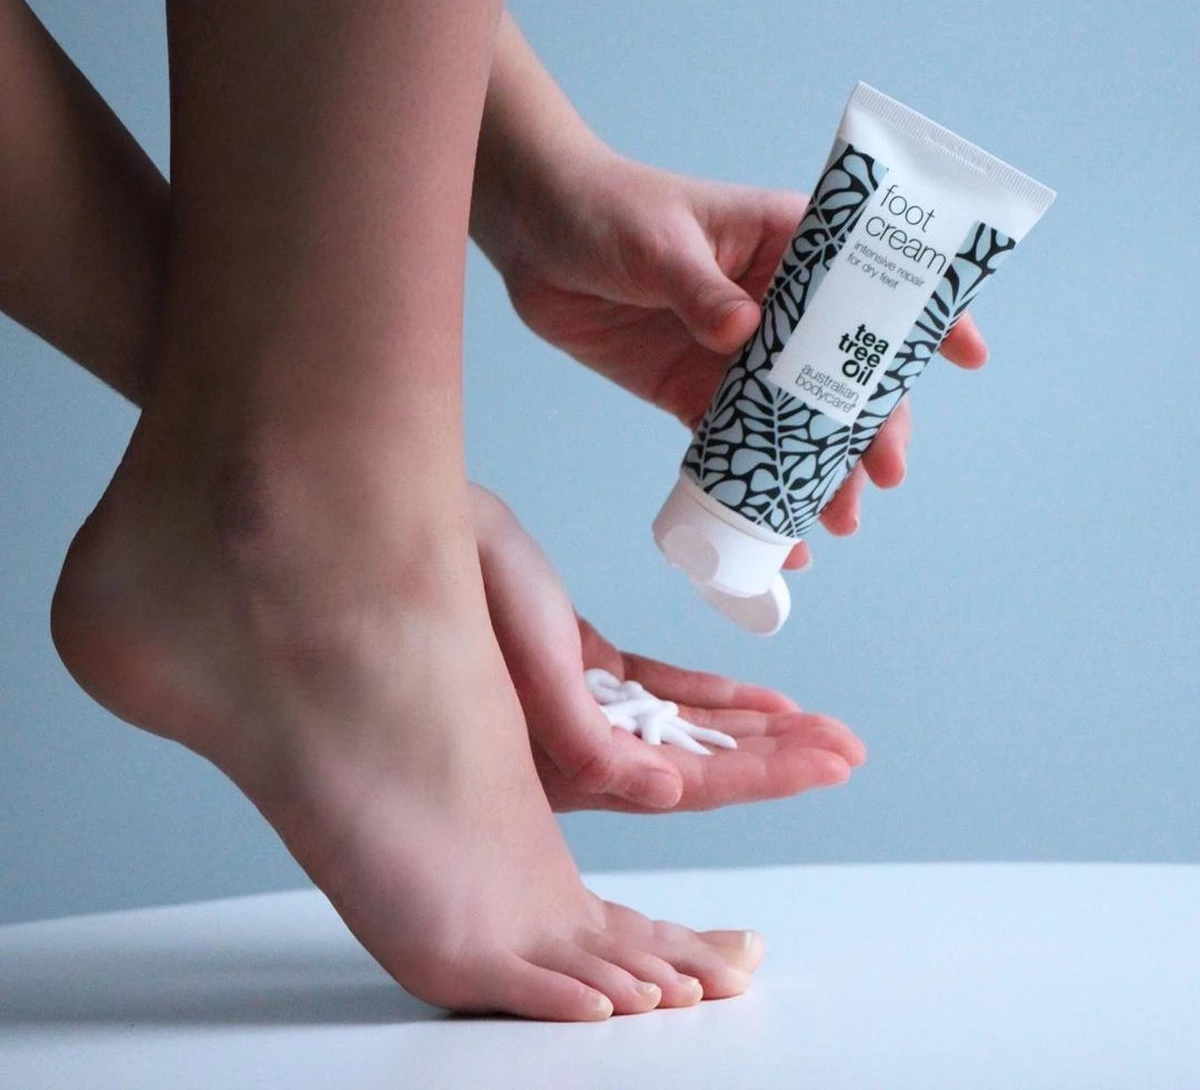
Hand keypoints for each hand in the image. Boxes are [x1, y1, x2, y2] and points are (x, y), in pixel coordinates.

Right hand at [470, 484, 865, 811]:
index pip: (682, 783)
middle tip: (848, 749)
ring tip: (821, 728)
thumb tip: (662, 794)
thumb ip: (586, 742)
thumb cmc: (467, 595)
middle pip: (696, 762)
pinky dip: (711, 695)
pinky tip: (761, 698)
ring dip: (754, 728)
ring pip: (686, 728)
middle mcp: (578, 746)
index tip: (830, 764)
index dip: (761, 775)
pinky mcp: (585, 667)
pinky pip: (661, 691)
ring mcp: (585, 705)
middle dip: (775, 757)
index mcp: (563, 759)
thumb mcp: (529, 665)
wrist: (426, 536)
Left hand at [498, 149, 987, 565]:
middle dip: (868, 424)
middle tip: (883, 476)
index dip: (922, 316)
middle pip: (840, 368)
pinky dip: (753, 486)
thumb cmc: (604, 208)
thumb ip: (700, 287)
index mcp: (784, 246)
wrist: (533, 236)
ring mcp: (734, 354)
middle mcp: (772, 305)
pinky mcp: (690, 391)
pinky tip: (775, 529)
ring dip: (818, 469)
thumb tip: (742, 335)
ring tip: (839, 522)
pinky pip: (732, 445)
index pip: (870, 278)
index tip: (967, 358)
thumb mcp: (658, 240)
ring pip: (794, 418)